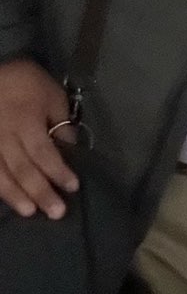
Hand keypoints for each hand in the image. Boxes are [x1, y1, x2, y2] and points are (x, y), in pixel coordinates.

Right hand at [0, 58, 78, 218]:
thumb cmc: (27, 82)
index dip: (57, 172)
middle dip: (40, 191)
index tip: (72, 187)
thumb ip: (60, 123)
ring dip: (14, 195)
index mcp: (25, 121)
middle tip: (56, 212)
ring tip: (29, 212)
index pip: (43, 153)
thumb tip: (70, 150)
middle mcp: (4, 135)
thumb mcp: (52, 95)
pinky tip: (3, 199)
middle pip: (22, 168)